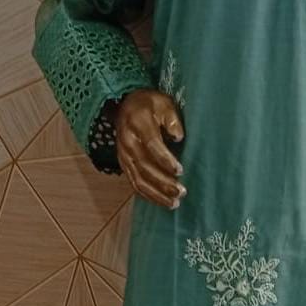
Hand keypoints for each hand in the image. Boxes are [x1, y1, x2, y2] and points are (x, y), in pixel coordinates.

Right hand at [115, 89, 185, 207]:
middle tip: (181, 192)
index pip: (152, 145)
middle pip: (145, 166)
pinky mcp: (124, 164)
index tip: (180, 171)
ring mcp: (123, 155)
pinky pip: (134, 183)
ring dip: (156, 194)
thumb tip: (178, 136)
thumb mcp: (163, 102)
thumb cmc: (150, 105)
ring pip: (138, 179)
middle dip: (163, 182)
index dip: (165, 159)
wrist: (124, 106)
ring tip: (174, 203)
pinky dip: (147, 195)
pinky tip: (162, 202)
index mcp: (138, 124)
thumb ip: (172, 118)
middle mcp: (127, 142)